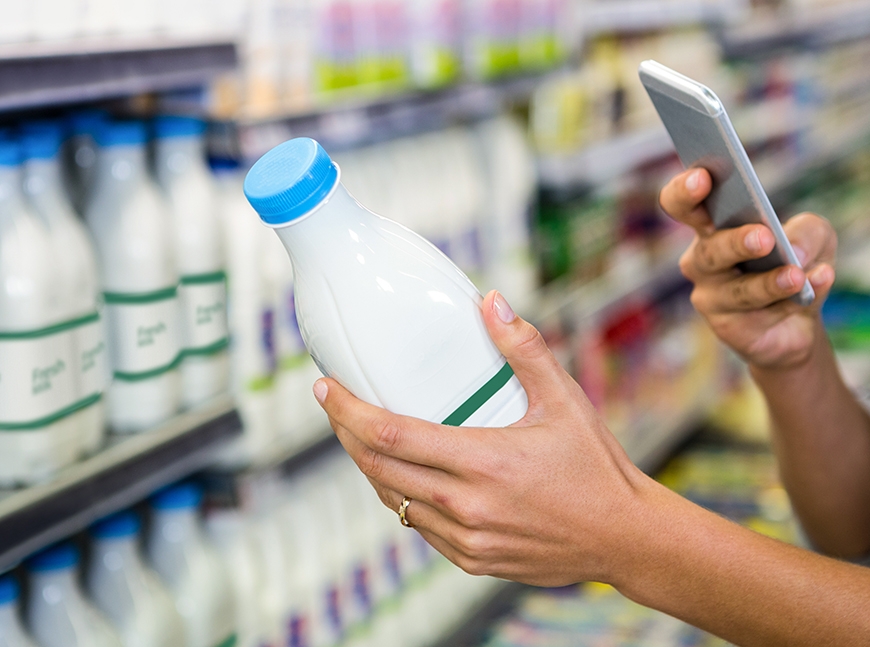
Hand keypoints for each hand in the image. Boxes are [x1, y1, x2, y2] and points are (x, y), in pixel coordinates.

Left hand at [313, 291, 651, 586]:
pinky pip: (419, 527)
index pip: (391, 436)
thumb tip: (491, 302)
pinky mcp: (473, 560)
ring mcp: (468, 538)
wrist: (623, 536)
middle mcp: (468, 505)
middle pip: (378, 470)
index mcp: (484, 462)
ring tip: (364, 437)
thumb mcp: (564, 399)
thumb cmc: (595, 466)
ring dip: (371, 468)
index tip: (326, 389)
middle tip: (337, 407)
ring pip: (393, 501)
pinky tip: (405, 476)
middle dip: (346, 435)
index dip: (348, 411)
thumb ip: (523, 347)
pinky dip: (401, 498)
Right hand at [659, 168, 836, 369]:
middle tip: (763, 237)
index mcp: (710, 227)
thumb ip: (806, 231)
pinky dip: (792, 299)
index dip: (684, 192)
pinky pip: (762, 313)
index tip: (702, 178)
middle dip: (734, 243)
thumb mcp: (813, 236)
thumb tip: (794, 251)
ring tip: (796, 275)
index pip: (681, 205)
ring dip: (769, 282)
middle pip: (707, 251)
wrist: (797, 321)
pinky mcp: (728, 328)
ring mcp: (711, 297)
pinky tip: (814, 284)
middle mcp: (702, 261)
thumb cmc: (794, 263)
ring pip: (737, 290)